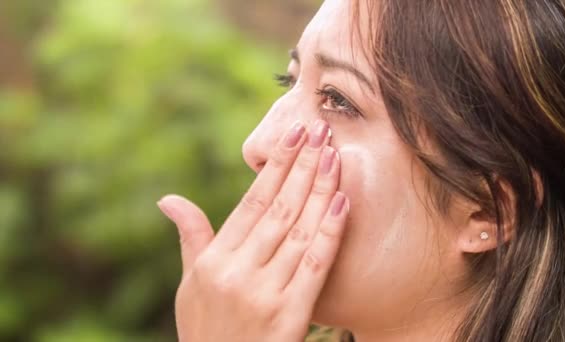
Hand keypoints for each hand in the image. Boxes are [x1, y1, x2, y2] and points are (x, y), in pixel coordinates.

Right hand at [157, 120, 348, 341]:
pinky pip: (314, 266)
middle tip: (321, 130)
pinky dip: (330, 233)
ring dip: (320, 189)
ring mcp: (265, 293)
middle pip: (278, 208)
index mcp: (214, 261)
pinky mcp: (290, 315)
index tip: (293, 134)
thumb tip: (168, 199)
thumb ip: (190, 237)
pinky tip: (343, 204)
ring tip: (334, 155)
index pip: (251, 202)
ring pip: (299, 230)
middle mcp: (237, 272)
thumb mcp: (190, 284)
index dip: (276, 165)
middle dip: (302, 165)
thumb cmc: (205, 328)